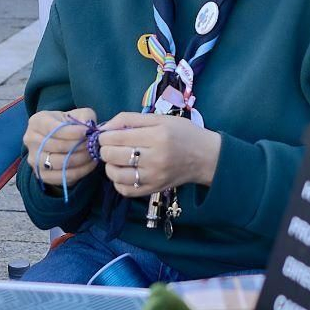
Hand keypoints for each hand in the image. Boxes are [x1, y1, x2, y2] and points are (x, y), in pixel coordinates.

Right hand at [23, 108, 99, 186]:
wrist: (60, 141)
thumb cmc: (69, 125)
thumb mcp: (78, 114)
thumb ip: (85, 116)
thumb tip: (87, 127)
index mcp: (37, 121)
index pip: (53, 128)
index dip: (72, 132)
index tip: (87, 133)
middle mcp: (30, 139)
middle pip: (57, 146)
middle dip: (79, 146)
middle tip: (93, 145)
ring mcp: (33, 159)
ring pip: (60, 163)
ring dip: (80, 159)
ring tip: (92, 154)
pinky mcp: (41, 175)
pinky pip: (62, 176)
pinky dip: (79, 171)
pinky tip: (89, 164)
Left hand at [96, 113, 220, 197]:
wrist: (206, 157)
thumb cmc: (183, 133)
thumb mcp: (160, 118)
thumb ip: (130, 119)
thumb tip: (104, 127)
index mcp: (157, 136)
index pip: (117, 137)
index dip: (104, 136)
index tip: (105, 135)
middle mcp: (155, 158)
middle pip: (113, 156)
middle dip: (104, 149)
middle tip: (109, 146)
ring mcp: (154, 177)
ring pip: (116, 175)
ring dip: (109, 166)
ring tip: (115, 159)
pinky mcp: (154, 190)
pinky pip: (125, 190)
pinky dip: (118, 182)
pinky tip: (123, 172)